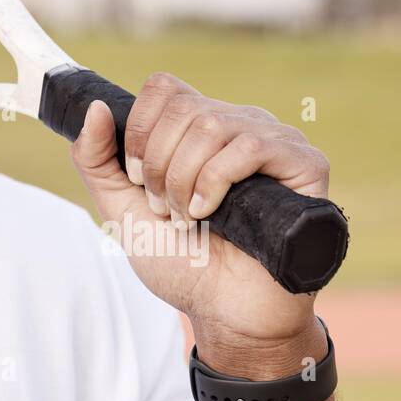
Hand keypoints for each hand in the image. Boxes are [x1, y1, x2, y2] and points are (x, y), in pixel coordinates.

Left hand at [70, 72, 332, 375]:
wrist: (223, 312)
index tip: (137, 178)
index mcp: (200, 126)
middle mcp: (240, 123)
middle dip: (159, 166)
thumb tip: (98, 107)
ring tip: (191, 218)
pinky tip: (213, 214)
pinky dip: (216, 182)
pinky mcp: (305, 164)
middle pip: (183, 108)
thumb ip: (95, 158)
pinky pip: (251, 146)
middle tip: (166, 208)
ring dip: (185, 180)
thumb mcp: (120, 208)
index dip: (141, 130)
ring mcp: (276, 141)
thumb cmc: (180, 262)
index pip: (165, 87)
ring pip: (212, 125)